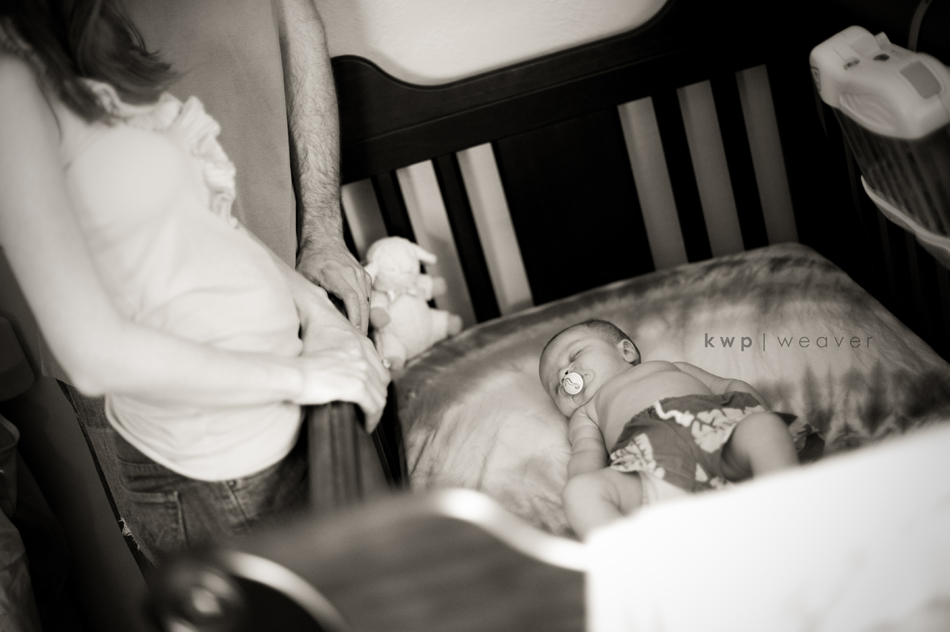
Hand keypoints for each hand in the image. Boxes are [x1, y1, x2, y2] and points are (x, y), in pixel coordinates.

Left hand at [297, 235, 372, 334]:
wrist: (324, 240)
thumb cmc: (311, 260)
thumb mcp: (305, 278)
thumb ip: (314, 295)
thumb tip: (321, 318)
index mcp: (335, 274)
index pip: (351, 297)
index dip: (353, 316)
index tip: (353, 330)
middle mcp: (351, 273)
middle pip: (362, 302)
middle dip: (361, 323)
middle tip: (358, 341)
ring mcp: (360, 274)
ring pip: (367, 301)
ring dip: (364, 319)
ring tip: (360, 335)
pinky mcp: (365, 276)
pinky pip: (367, 296)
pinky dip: (365, 310)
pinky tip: (360, 321)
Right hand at [298, 296, 390, 431]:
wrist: (294, 373)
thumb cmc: (301, 366)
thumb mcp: (326, 357)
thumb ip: (340, 363)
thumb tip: (343, 377)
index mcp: (356, 347)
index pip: (378, 368)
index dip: (377, 385)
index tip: (371, 396)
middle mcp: (362, 357)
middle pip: (382, 383)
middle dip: (378, 399)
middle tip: (371, 412)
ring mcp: (361, 372)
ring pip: (380, 397)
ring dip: (376, 412)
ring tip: (368, 421)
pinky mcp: (357, 387)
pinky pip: (374, 407)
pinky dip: (372, 419)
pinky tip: (366, 425)